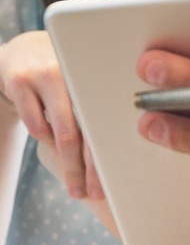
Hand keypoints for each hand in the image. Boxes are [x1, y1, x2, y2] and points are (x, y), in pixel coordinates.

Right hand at [0, 31, 102, 199]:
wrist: (22, 51)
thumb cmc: (61, 79)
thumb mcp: (81, 89)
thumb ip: (95, 115)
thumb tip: (112, 161)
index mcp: (97, 78)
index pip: (106, 123)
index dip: (108, 155)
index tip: (111, 182)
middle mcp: (76, 75)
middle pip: (83, 131)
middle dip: (87, 168)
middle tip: (91, 193)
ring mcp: (47, 76)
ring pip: (60, 132)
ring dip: (67, 163)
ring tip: (73, 184)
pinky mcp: (21, 82)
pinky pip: (35, 123)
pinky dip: (44, 138)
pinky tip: (51, 145)